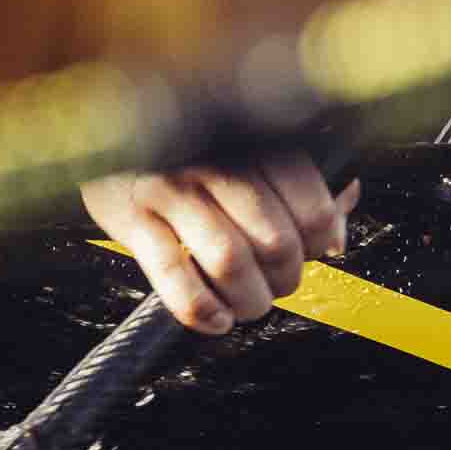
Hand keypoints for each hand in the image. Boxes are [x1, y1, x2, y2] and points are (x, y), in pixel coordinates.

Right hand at [86, 157, 352, 333]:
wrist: (109, 129)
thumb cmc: (192, 148)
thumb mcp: (248, 147)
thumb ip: (298, 181)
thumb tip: (341, 225)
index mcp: (253, 138)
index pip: (312, 207)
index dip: (321, 242)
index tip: (314, 251)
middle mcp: (215, 160)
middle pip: (276, 241)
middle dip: (286, 278)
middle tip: (278, 281)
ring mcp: (170, 188)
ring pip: (229, 262)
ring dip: (249, 300)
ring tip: (249, 303)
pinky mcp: (130, 217)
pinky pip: (173, 277)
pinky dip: (201, 310)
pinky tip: (216, 319)